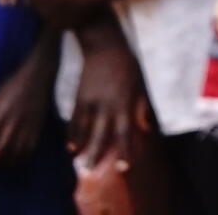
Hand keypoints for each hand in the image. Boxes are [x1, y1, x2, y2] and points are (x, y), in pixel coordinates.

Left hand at [0, 41, 57, 172]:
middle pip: (0, 151)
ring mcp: (27, 128)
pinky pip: (29, 150)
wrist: (37, 78)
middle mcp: (14, 125)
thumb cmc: (12, 86)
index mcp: (1, 116)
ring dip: (4, 162)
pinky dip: (20, 158)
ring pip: (15, 153)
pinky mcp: (37, 129)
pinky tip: (13, 159)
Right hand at [66, 32, 148, 171]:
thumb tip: (146, 127)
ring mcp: (91, 102)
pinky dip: (72, 133)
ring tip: (79, 163)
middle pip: (101, 135)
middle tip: (91, 173)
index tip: (123, 167)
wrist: (103, 45)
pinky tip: (70, 146)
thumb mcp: (139, 84)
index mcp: (124, 103)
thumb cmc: (126, 64)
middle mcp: (107, 106)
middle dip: (96, 155)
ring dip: (82, 148)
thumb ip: (141, 107)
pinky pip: (74, 120)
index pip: (124, 132)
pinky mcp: (79, 97)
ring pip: (84, 130)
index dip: (124, 151)